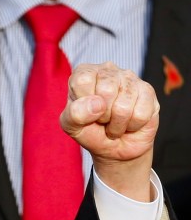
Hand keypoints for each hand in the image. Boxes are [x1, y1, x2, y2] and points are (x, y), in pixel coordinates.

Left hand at [60, 62, 158, 201]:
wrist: (113, 149)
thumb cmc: (88, 133)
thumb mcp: (71, 126)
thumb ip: (74, 113)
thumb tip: (96, 103)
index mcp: (84, 73)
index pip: (83, 79)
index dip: (84, 103)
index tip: (85, 114)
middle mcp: (108, 70)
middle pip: (107, 90)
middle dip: (102, 116)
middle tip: (102, 122)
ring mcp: (131, 79)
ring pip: (125, 102)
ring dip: (118, 123)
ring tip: (114, 125)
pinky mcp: (149, 93)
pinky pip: (143, 111)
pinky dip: (133, 124)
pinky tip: (129, 124)